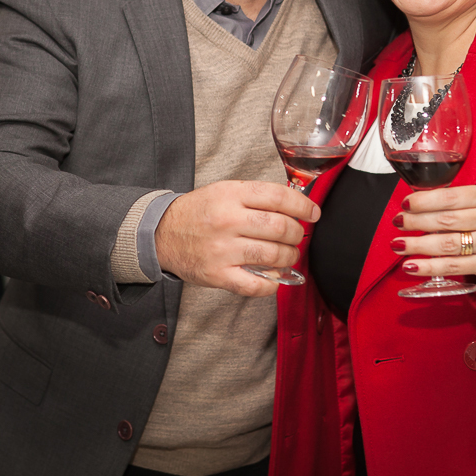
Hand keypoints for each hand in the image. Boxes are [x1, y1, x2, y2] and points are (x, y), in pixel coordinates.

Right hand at [155, 180, 319, 296]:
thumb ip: (257, 196)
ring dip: (289, 257)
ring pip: (273, 255)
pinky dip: (272, 284)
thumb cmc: (199, 211)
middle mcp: (227, 221)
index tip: (313, 212)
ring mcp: (222, 250)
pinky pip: (255, 285)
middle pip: (280, 227)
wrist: (162, 233)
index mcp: (231, 195)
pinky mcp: (217, 274)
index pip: (278, 197)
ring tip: (288, 255)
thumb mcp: (225, 190)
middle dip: (297, 233)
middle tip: (297, 235)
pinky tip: (274, 278)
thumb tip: (295, 204)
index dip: (303, 205)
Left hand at [392, 185, 475, 286]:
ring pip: (448, 244)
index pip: (451, 196)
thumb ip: (455, 201)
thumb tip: (414, 205)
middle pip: (447, 220)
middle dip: (417, 221)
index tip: (405, 204)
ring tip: (398, 245)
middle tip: (398, 223)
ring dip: (418, 245)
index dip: (425, 201)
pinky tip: (412, 266)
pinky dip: (429, 267)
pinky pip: (453, 266)